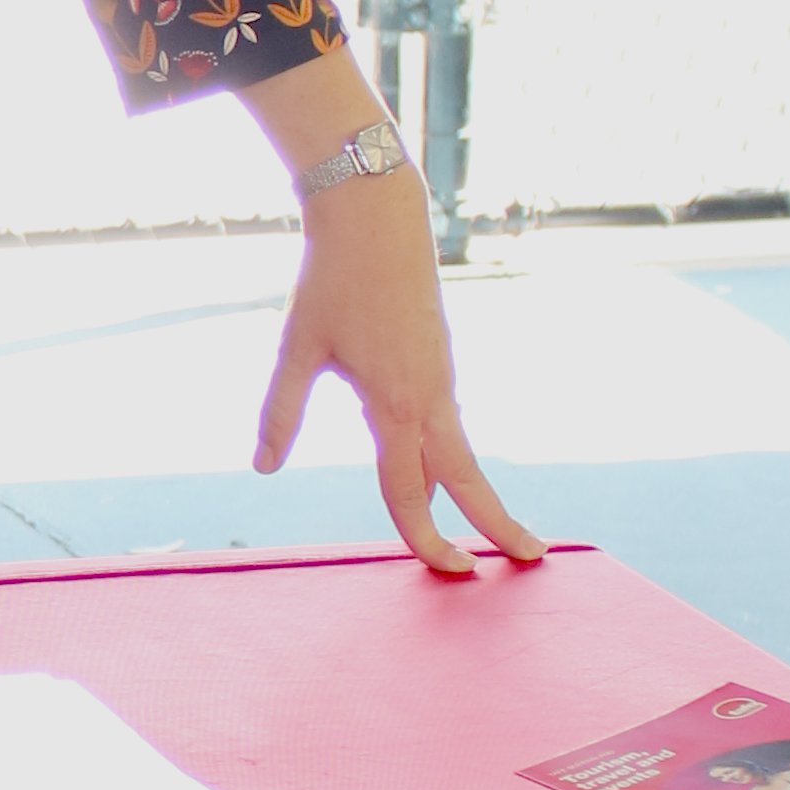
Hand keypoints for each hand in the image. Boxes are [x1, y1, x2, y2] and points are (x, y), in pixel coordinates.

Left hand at [253, 167, 543, 580]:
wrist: (378, 218)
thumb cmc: (331, 281)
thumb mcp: (297, 350)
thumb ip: (281, 412)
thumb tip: (263, 466)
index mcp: (395, 405)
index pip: (411, 492)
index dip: (426, 538)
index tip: (451, 571)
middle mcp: (431, 397)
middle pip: (468, 478)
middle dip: (496, 523)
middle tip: (526, 562)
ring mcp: (443, 379)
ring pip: (458, 451)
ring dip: (473, 493)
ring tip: (491, 533)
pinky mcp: (441, 363)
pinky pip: (448, 424)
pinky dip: (451, 458)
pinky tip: (440, 479)